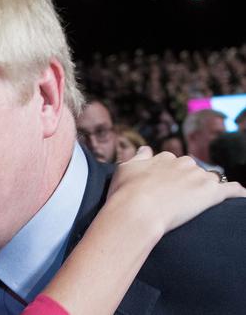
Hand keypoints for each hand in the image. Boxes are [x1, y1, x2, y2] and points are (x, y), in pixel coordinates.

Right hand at [106, 146, 245, 235]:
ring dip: (209, 187)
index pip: (173, 162)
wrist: (136, 210)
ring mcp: (198, 177)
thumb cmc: (125, 192)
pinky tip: (241, 196)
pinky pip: (231, 189)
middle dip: (190, 181)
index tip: (166, 187)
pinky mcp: (211, 193)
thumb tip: (145, 148)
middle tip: (181, 198)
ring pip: (210, 179)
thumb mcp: (125, 169)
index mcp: (164, 157)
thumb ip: (138, 157)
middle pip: (193, 169)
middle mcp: (183, 163)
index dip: (170, 175)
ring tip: (207, 201)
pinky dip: (237, 192)